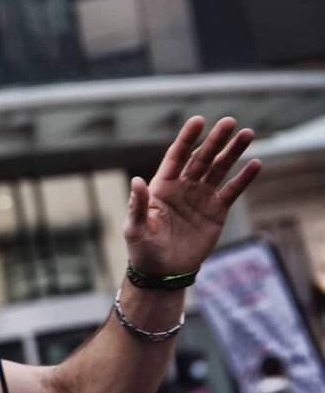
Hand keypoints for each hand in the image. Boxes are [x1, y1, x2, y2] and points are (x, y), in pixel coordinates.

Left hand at [124, 116, 260, 275]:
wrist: (163, 272)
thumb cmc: (143, 249)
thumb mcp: (135, 227)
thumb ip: (138, 204)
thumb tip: (137, 181)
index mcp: (162, 186)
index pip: (176, 156)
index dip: (187, 138)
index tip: (199, 120)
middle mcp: (183, 187)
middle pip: (201, 158)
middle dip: (216, 140)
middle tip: (230, 122)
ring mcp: (201, 197)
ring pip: (219, 169)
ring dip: (233, 152)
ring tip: (247, 134)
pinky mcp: (216, 212)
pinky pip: (232, 191)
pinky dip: (244, 179)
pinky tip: (256, 164)